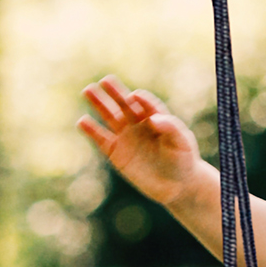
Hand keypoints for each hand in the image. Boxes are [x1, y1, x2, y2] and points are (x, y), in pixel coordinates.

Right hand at [79, 79, 209, 206]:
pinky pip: (101, 139)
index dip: (141, 99)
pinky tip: (82, 121)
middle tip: (104, 81)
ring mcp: (126, 136)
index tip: (134, 96)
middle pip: (124, 103)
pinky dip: (92, 130)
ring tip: (87, 90)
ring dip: (99, 103)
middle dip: (115, 92)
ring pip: (109, 116)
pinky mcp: (115, 152)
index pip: (146, 103)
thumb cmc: (183, 161)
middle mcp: (138, 123)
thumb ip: (171, 127)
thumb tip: (153, 120)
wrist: (175, 186)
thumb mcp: (182, 142)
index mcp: (156, 117)